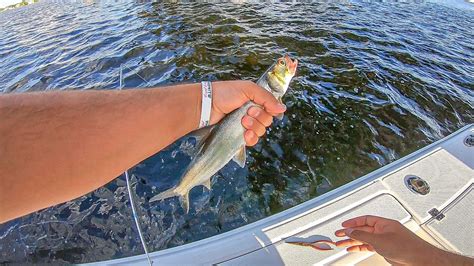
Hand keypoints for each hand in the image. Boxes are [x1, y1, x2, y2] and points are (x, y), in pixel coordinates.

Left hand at [210, 80, 285, 145]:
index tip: (259, 107)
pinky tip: (245, 134)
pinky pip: (252, 140)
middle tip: (246, 112)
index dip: (269, 110)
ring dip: (254, 127)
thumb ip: (267, 98)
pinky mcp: (238, 134)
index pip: (272, 109)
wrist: (207, 105)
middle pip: (267, 121)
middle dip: (258, 118)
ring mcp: (245, 124)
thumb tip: (282, 108)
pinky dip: (250, 138)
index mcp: (256, 100)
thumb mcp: (248, 89)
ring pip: (260, 131)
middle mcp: (252, 112)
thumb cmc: (225, 93)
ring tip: (242, 122)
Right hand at [334, 215, 470, 265]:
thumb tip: (351, 230)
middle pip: (363, 229)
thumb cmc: (408, 247)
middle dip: (350, 232)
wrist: (420, 259)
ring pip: (365, 239)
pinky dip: (360, 247)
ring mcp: (385, 240)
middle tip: (338, 234)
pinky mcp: (386, 249)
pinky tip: (353, 249)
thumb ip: (363, 235)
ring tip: (341, 243)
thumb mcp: (379, 240)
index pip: (364, 219)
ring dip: (353, 241)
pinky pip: (369, 246)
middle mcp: (384, 230)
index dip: (352, 221)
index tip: (343, 225)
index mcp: (384, 223)